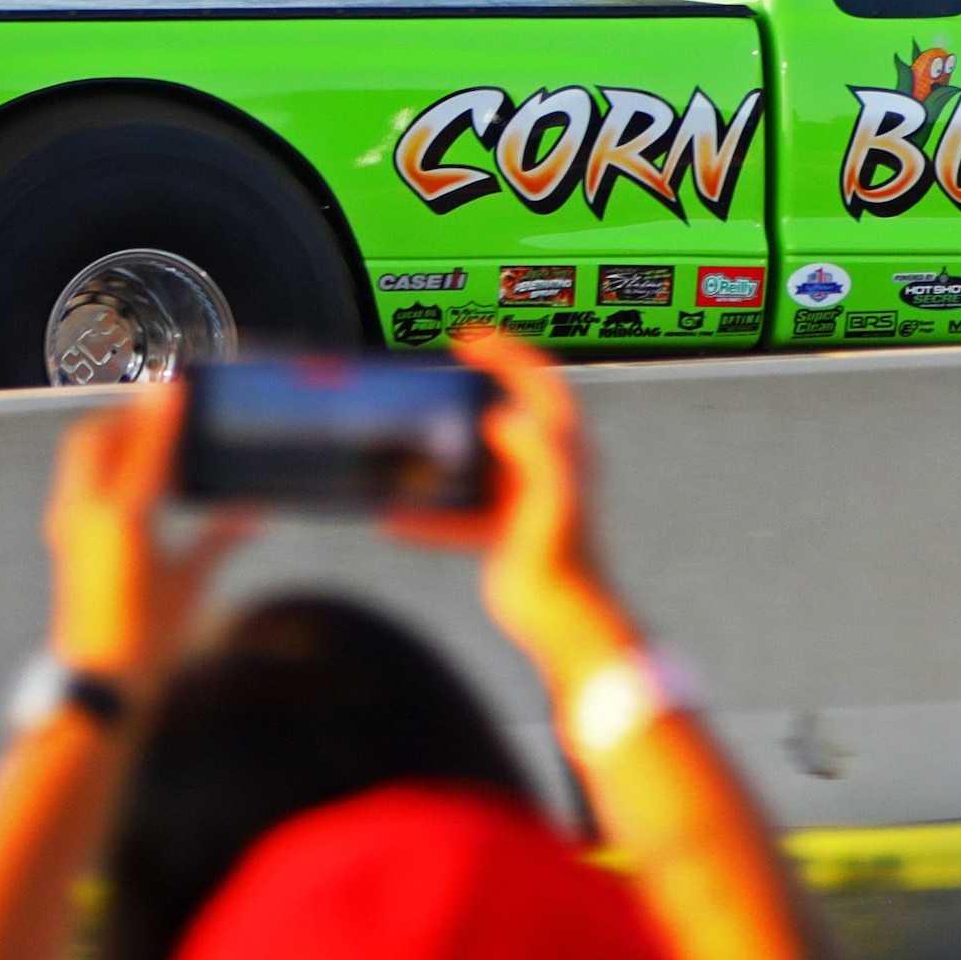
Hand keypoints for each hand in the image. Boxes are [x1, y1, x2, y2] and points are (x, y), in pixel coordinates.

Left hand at [40, 385, 245, 698]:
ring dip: (112, 439)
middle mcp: (86, 513)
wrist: (97, 685)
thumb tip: (257, 508)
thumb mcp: (189, 584)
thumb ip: (221, 536)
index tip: (178, 384)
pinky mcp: (63, 541)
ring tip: (152, 444)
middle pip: (95, 437)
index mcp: (122, 518)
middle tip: (162, 411)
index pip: (144, 444)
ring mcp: (68, 526)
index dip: (163, 411)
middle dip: (126, 415)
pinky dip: (103, 467)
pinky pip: (79, 483)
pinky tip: (135, 485)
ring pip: (81, 458)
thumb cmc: (146, 640)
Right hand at [406, 326, 632, 678]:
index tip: (468, 339)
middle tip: (442, 364)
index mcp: (562, 448)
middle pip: (505, 408)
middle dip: (475, 384)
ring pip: (477, 457)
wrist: (562, 620)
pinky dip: (428, 512)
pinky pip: (456, 509)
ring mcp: (521, 495)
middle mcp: (544, 464)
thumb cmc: (565, 561)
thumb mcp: (552, 498)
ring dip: (444, 445)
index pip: (538, 381)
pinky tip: (396, 518)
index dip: (505, 353)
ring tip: (412, 431)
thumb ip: (535, 452)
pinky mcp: (501, 526)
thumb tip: (501, 417)